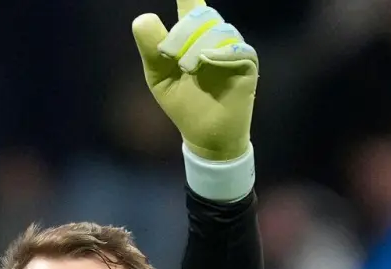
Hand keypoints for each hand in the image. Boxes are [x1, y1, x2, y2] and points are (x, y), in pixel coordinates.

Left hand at [132, 0, 258, 161]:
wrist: (204, 134)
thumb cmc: (183, 104)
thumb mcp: (159, 77)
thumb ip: (151, 49)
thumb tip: (143, 19)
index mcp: (191, 38)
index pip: (191, 8)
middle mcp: (214, 38)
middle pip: (202, 16)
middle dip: (183, 33)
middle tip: (173, 58)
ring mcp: (232, 49)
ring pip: (219, 30)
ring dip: (199, 46)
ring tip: (190, 69)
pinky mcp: (247, 64)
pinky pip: (238, 48)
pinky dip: (220, 53)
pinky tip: (206, 61)